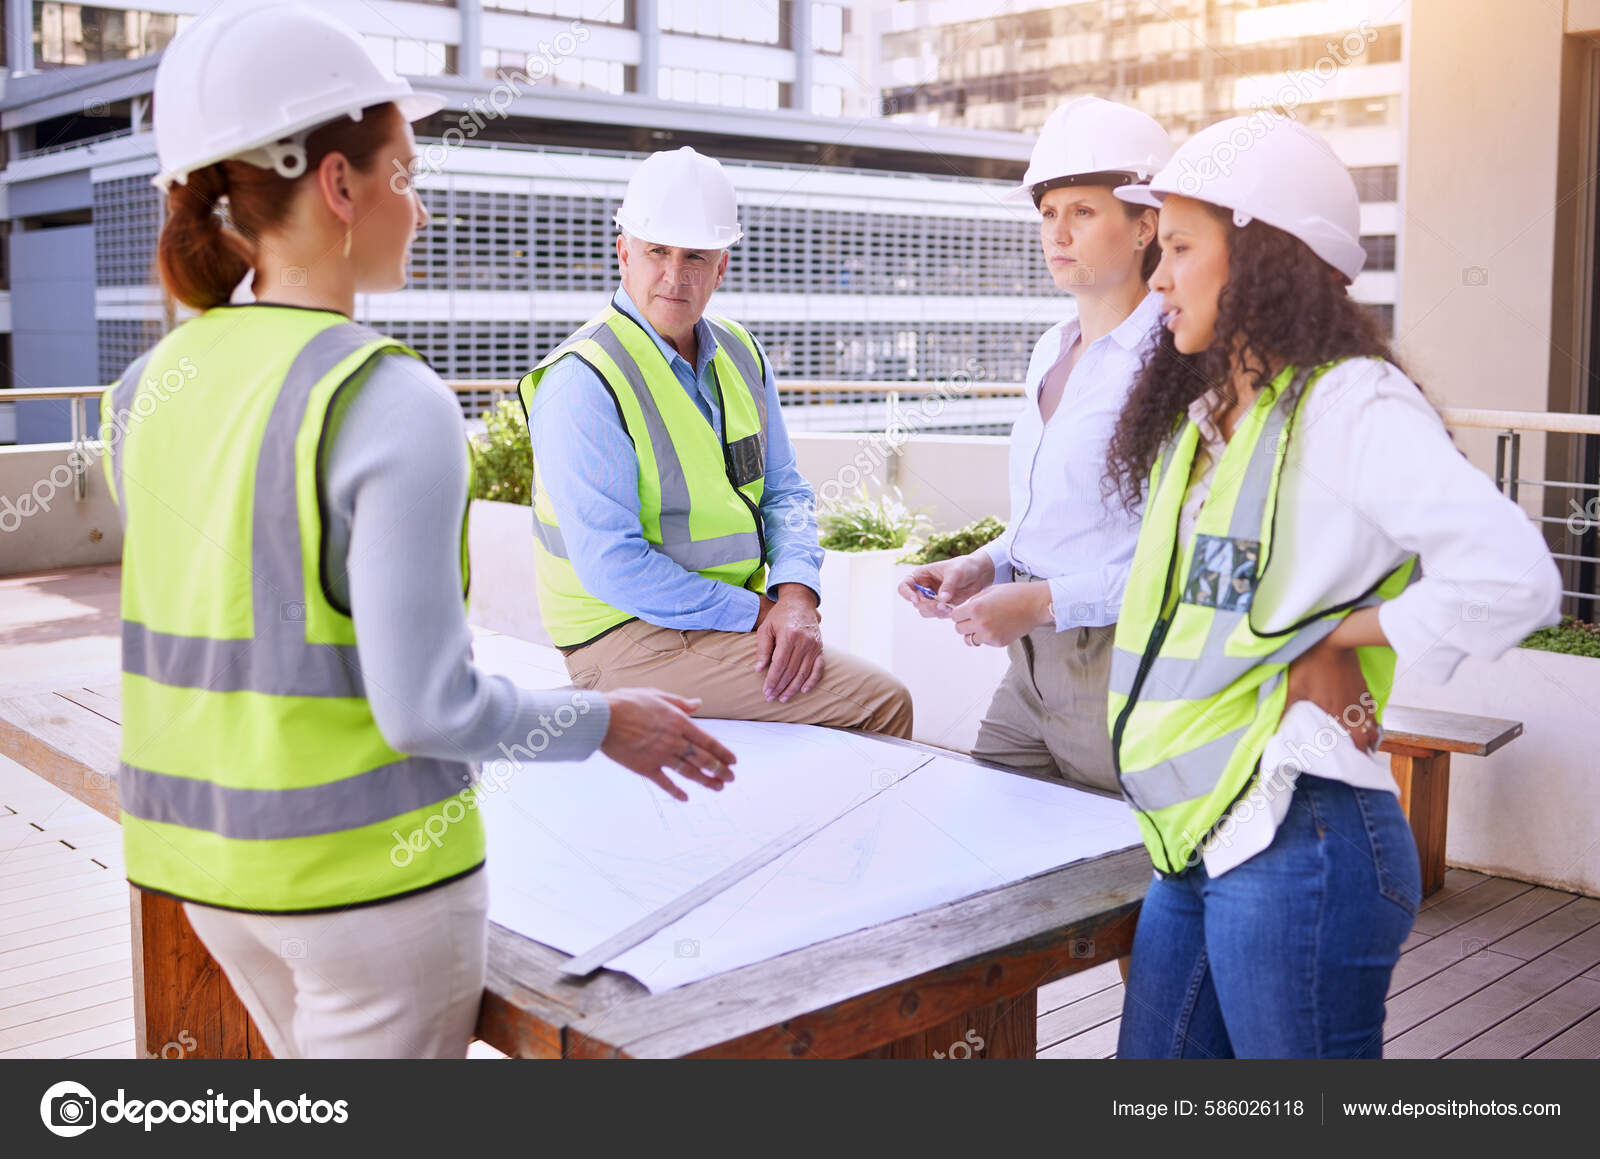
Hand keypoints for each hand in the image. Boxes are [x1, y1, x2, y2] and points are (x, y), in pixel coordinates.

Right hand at [599, 688, 737, 800]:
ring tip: (718, 788)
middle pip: (703, 759)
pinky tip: (686, 798)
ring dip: (705, 781)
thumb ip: (680, 703)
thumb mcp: (657, 696)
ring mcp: (660, 755)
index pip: (708, 741)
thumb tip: (698, 703)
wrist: (602, 717)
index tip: (733, 762)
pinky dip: (676, 791)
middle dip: (720, 770)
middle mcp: (674, 741)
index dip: (723, 753)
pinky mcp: (645, 768)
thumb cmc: (628, 702)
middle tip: (731, 779)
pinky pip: (665, 782)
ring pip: (689, 772)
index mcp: (679, 722)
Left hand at [753, 583, 823, 702]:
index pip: (780, 664)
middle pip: (791, 671)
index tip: (766, 690)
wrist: (800, 602)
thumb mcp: (766, 628)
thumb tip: (758, 670)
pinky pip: (818, 668)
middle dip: (780, 686)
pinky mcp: (820, 648)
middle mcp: (804, 641)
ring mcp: (814, 645)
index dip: (772, 680)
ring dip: (793, 688)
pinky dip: (812, 681)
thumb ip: (762, 649)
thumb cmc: (779, 615)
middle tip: (771, 697)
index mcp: (789, 635)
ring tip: (783, 698)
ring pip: (804, 673)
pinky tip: (803, 690)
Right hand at [898, 553, 993, 618]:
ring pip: (925, 611)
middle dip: (928, 606)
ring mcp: (932, 598)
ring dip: (935, 612)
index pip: (904, 586)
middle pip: (916, 603)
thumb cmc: (965, 567)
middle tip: (942, 605)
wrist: (978, 574)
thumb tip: (942, 599)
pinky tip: (953, 609)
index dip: (907, 594)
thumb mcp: (956, 572)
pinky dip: (943, 614)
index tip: (916, 600)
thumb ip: (948, 585)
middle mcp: (924, 587)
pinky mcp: (941, 605)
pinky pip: (936, 614)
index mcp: (921, 575)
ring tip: (949, 607)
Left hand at [949, 582, 1052, 647]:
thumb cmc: (1014, 594)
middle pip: (959, 629)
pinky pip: (984, 642)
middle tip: (973, 618)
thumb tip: (962, 610)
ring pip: (969, 639)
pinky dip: (985, 637)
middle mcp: (981, 623)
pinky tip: (996, 627)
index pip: (954, 616)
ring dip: (972, 633)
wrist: (1036, 604)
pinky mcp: (998, 642)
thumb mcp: (990, 591)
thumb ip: (973, 601)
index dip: (959, 613)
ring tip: (983, 625)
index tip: (964, 611)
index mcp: (976, 607)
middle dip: (964, 623)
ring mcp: (990, 635)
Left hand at [1283, 637, 1378, 751]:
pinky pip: (1371, 708)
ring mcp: (1360, 697)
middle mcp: (1353, 710)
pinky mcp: (1363, 686)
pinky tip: (1364, 719)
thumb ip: (1284, 711)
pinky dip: (1370, 718)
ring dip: (1369, 734)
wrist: (1333, 640)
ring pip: (1372, 723)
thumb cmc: (1311, 664)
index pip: (1354, 742)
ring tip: (1365, 743)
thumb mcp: (1293, 688)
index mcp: (1337, 714)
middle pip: (1367, 736)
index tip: (1354, 765)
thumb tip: (1273, 730)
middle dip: (1365, 748)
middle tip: (1360, 758)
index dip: (1355, 756)